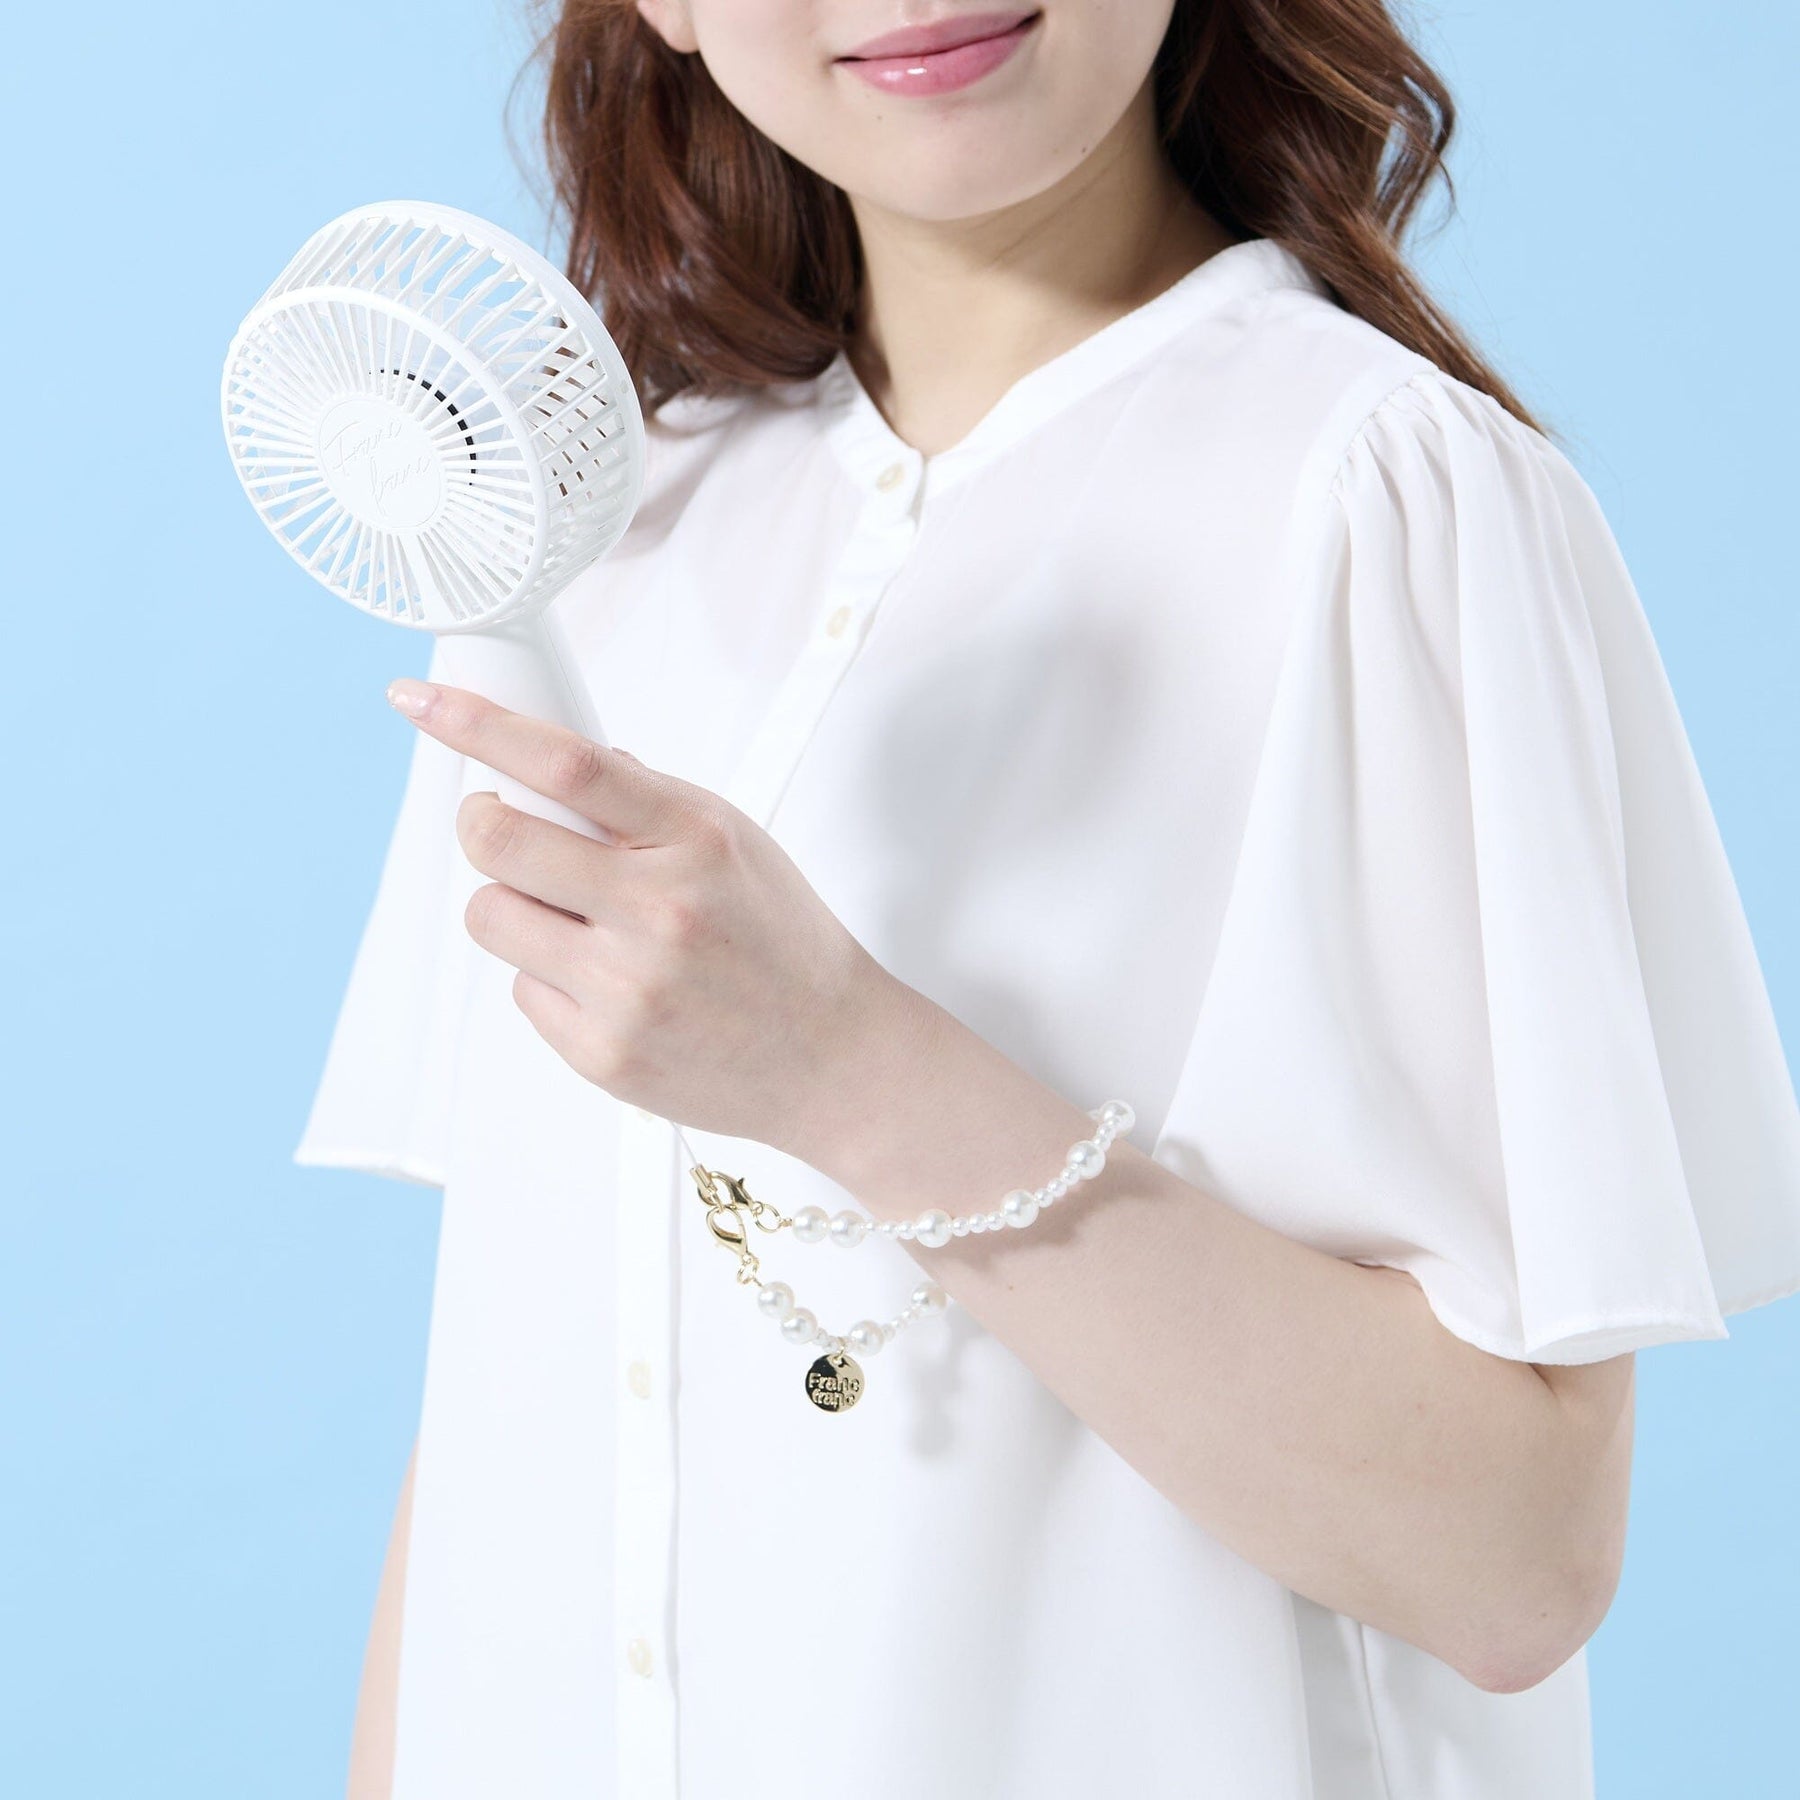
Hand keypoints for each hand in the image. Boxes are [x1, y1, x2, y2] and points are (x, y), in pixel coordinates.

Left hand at [386, 675, 921, 1157]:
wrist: (831, 1059)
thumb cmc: (784, 945)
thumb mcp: (736, 843)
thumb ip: (647, 802)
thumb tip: (554, 765)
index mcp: (695, 841)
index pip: (566, 764)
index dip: (478, 725)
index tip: (423, 704)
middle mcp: (659, 911)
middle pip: (498, 840)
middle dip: (481, 823)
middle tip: (502, 826)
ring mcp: (626, 988)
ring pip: (490, 917)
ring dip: (514, 908)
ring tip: (580, 924)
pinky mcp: (602, 1053)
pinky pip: (521, 991)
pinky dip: (550, 979)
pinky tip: (610, 986)